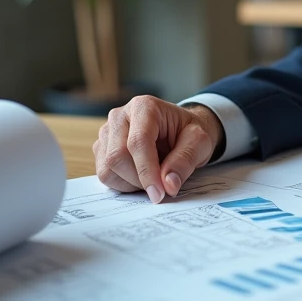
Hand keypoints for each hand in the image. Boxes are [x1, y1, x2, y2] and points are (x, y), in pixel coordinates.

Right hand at [93, 96, 223, 203]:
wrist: (180, 130)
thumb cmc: (188, 132)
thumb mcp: (199, 142)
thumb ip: (185, 160)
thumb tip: (168, 185)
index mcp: (145, 107)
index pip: (138, 142)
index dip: (147, 171)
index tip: (159, 193)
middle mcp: (120, 116)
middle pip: (117, 156)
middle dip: (140, 179)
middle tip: (161, 185)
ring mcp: (107, 132)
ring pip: (107, 168)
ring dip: (131, 182)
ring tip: (153, 176)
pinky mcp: (102, 147)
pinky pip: (104, 174)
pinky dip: (123, 183)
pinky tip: (140, 176)